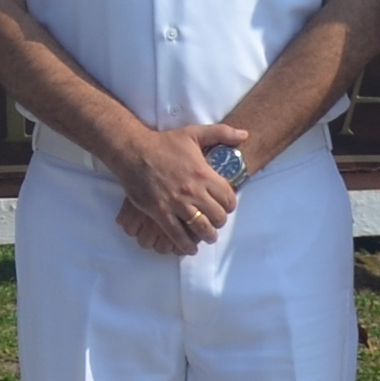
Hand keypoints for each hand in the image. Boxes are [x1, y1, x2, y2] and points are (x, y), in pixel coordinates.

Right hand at [111, 122, 247, 257]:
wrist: (134, 151)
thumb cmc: (164, 142)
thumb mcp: (194, 133)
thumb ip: (222, 133)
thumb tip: (245, 134)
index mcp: (203, 173)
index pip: (228, 198)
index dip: (230, 204)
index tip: (226, 206)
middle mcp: (192, 191)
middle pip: (217, 216)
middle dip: (220, 221)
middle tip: (216, 222)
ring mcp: (176, 203)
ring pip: (201, 228)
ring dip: (207, 236)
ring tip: (208, 236)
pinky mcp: (159, 212)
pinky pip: (177, 235)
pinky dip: (186, 245)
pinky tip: (189, 248)